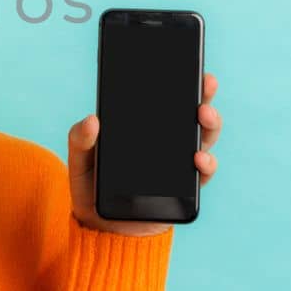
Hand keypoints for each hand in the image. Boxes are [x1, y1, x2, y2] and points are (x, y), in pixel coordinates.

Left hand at [67, 73, 221, 235]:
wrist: (103, 229)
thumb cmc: (91, 188)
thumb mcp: (80, 161)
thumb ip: (80, 140)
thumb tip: (91, 119)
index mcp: (143, 126)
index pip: (163, 98)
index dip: (177, 79)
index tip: (185, 61)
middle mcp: (166, 140)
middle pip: (190, 112)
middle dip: (203, 94)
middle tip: (205, 82)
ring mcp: (178, 162)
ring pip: (203, 137)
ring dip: (210, 124)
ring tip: (204, 114)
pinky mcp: (186, 188)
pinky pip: (202, 172)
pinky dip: (206, 163)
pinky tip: (199, 157)